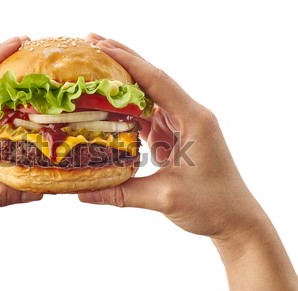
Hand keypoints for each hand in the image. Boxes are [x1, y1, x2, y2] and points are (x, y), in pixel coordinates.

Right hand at [81, 33, 259, 238]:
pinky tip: (107, 106)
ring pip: (148, 97)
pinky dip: (127, 111)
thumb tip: (83, 193)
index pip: (157, 81)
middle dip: (122, 60)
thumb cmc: (212, 205)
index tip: (101, 47)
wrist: (235, 218)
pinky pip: (148, 118)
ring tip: (94, 70)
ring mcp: (181, 126)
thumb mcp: (164, 197)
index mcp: (194, 120)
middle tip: (92, 44)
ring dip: (122, 85)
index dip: (128, 62)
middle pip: (152, 80)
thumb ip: (121, 193)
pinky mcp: (175, 138)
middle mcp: (188, 116)